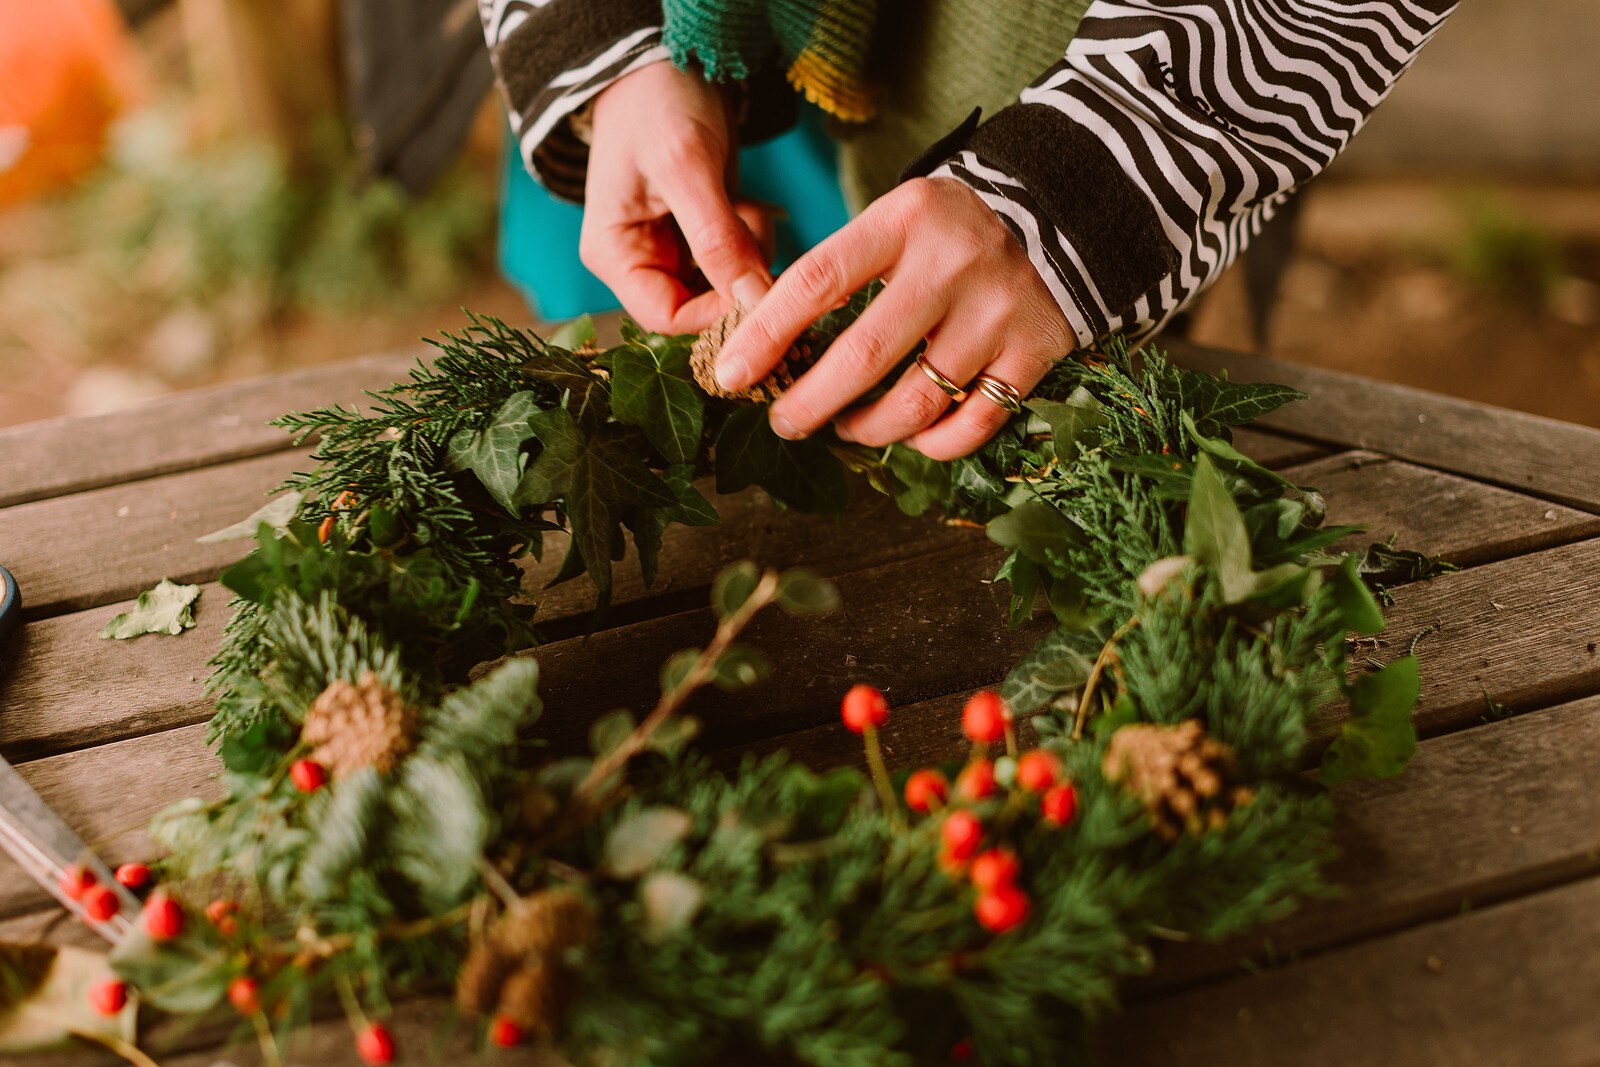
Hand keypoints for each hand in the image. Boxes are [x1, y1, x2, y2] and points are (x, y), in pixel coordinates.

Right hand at [582, 61, 773, 333]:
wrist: (666, 60)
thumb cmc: (657, 103)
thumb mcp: (685, 166)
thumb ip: (716, 238)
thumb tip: (753, 301)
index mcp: (615, 256)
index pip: (668, 317)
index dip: (716, 312)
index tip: (758, 284)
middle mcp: (642, 261)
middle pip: (704, 306)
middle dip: (738, 274)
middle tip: (752, 225)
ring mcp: (677, 249)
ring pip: (730, 284)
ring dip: (751, 251)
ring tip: (745, 204)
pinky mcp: (707, 234)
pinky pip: (742, 259)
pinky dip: (754, 236)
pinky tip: (747, 201)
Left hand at [713, 177, 1075, 460]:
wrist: (1064, 215)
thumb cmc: (950, 232)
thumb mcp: (896, 223)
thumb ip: (840, 271)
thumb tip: (762, 343)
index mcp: (904, 220)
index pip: (816, 281)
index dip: (765, 336)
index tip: (730, 375)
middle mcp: (953, 263)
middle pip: (862, 356)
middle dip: (808, 403)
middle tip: (784, 420)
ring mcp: (997, 311)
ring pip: (914, 404)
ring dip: (866, 429)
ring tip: (847, 425)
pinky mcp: (1035, 351)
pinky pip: (971, 426)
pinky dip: (929, 446)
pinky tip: (909, 437)